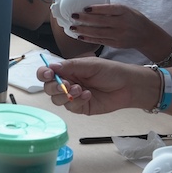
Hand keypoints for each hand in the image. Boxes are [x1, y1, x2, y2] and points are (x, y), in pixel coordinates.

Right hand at [36, 57, 153, 114]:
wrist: (127, 86)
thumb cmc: (110, 71)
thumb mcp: (90, 65)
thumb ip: (70, 66)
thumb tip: (51, 66)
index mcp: (68, 70)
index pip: (47, 72)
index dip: (43, 74)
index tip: (48, 74)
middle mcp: (68, 83)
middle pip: (48, 88)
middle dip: (54, 87)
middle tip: (66, 85)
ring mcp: (73, 96)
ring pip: (57, 100)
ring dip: (66, 95)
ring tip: (81, 90)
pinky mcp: (81, 107)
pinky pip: (71, 108)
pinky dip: (77, 102)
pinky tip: (88, 95)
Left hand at [68, 3, 163, 51]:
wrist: (146, 35)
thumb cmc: (133, 18)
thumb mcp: (126, 9)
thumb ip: (112, 8)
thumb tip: (91, 6)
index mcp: (124, 11)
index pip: (108, 9)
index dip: (96, 9)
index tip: (84, 8)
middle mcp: (122, 23)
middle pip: (100, 21)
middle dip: (85, 19)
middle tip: (73, 16)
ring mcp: (119, 35)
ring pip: (98, 33)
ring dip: (84, 30)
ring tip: (73, 27)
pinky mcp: (116, 44)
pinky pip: (100, 41)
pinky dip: (89, 39)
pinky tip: (80, 36)